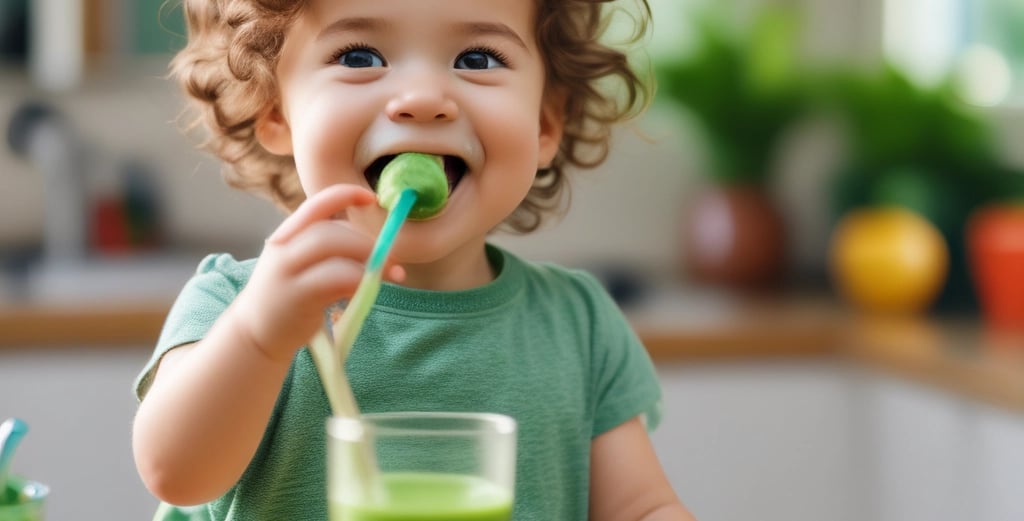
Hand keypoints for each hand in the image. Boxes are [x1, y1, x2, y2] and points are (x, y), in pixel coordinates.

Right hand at [228, 184, 402, 361]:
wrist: (255, 335)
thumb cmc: (288, 300)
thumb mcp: (301, 267)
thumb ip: (330, 253)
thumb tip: (376, 249)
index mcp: (288, 235)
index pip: (316, 204)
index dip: (345, 195)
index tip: (372, 197)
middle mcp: (283, 247)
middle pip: (330, 230)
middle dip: (366, 241)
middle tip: (391, 257)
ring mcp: (287, 271)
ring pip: (331, 247)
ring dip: (367, 258)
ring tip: (390, 274)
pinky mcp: (297, 296)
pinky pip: (335, 277)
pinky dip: (358, 279)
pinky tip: (367, 289)